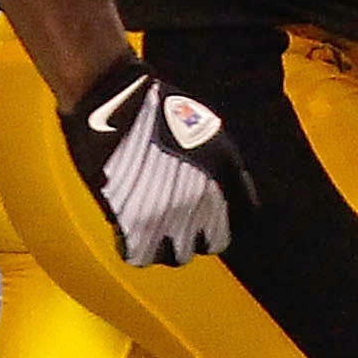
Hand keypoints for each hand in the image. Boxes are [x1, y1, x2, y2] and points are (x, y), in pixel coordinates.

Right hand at [60, 61, 256, 266]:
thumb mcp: (209, 133)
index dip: (229, 219)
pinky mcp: (132, 223)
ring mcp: (168, 217)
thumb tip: (232, 198)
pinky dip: (137, 248)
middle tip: (180, 219)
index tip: (216, 216)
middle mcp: (202, 203)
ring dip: (169, 245)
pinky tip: (132, 232)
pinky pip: (142, 256)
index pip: (244, 219)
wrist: (113, 101)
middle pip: (212, 242)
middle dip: (200, 233)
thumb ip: (225, 170)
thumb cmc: (157, 109)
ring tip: (154, 227)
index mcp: (225, 178)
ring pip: (177, 255)